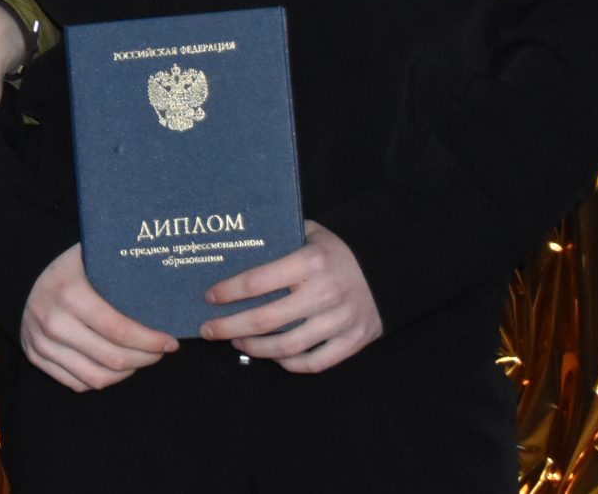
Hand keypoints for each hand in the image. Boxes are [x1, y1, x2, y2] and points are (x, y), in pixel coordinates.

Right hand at [19, 244, 178, 391]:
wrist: (23, 277)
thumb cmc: (72, 268)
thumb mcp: (92, 258)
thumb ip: (122, 271)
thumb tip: (167, 285)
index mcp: (69, 293)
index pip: (118, 330)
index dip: (150, 340)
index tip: (170, 341)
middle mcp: (51, 321)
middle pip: (112, 358)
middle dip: (146, 358)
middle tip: (161, 351)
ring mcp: (40, 342)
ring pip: (97, 378)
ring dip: (127, 373)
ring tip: (142, 359)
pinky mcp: (35, 357)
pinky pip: (78, 384)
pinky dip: (103, 379)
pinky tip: (117, 366)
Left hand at [199, 220, 382, 372]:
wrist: (389, 266)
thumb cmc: (337, 250)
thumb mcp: (310, 233)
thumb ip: (279, 240)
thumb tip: (234, 248)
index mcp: (310, 262)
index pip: (258, 281)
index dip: (228, 292)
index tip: (209, 297)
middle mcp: (324, 293)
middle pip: (266, 319)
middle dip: (230, 326)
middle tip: (208, 329)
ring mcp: (340, 320)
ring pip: (287, 346)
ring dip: (255, 348)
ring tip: (237, 340)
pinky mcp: (354, 341)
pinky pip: (314, 362)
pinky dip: (289, 363)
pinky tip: (273, 356)